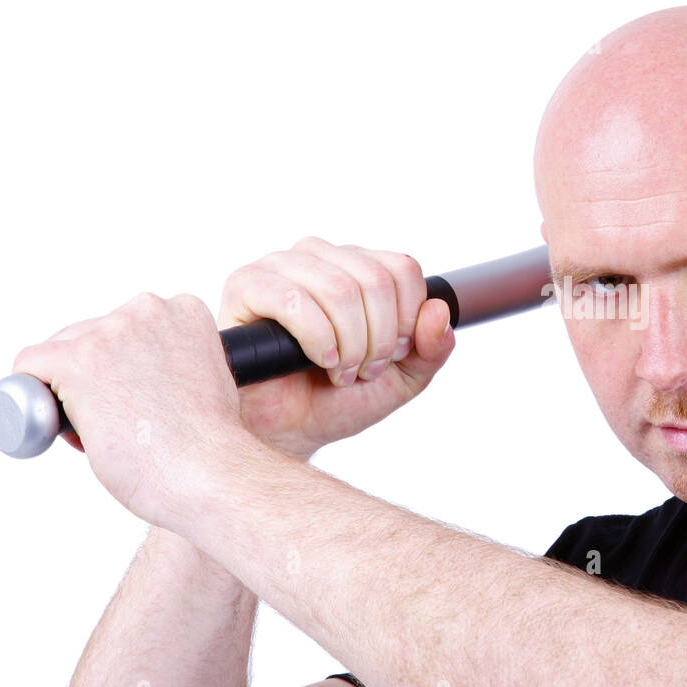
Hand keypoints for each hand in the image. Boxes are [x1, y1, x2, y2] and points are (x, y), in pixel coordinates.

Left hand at [11, 293, 253, 530]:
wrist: (209, 472)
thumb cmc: (209, 443)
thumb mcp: (205, 379)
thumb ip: (172, 360)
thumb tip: (139, 374)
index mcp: (184, 311)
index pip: (130, 327)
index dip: (127, 366)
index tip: (145, 397)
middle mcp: (146, 310)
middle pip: (91, 336)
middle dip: (96, 377)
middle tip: (124, 421)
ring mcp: (109, 333)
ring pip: (61, 354)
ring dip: (71, 391)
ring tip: (106, 429)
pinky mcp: (75, 361)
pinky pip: (29, 369)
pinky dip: (35, 401)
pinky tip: (63, 427)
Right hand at [217, 236, 455, 459]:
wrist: (290, 430)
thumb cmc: (339, 399)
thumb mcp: (405, 377)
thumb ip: (432, 347)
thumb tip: (439, 311)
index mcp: (357, 265)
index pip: (402, 269)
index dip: (407, 320)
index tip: (393, 354)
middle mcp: (320, 256)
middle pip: (375, 280)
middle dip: (379, 339)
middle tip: (364, 370)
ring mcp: (280, 266)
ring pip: (340, 290)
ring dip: (349, 344)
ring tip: (341, 371)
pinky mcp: (246, 286)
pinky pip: (294, 300)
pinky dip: (318, 340)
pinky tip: (319, 361)